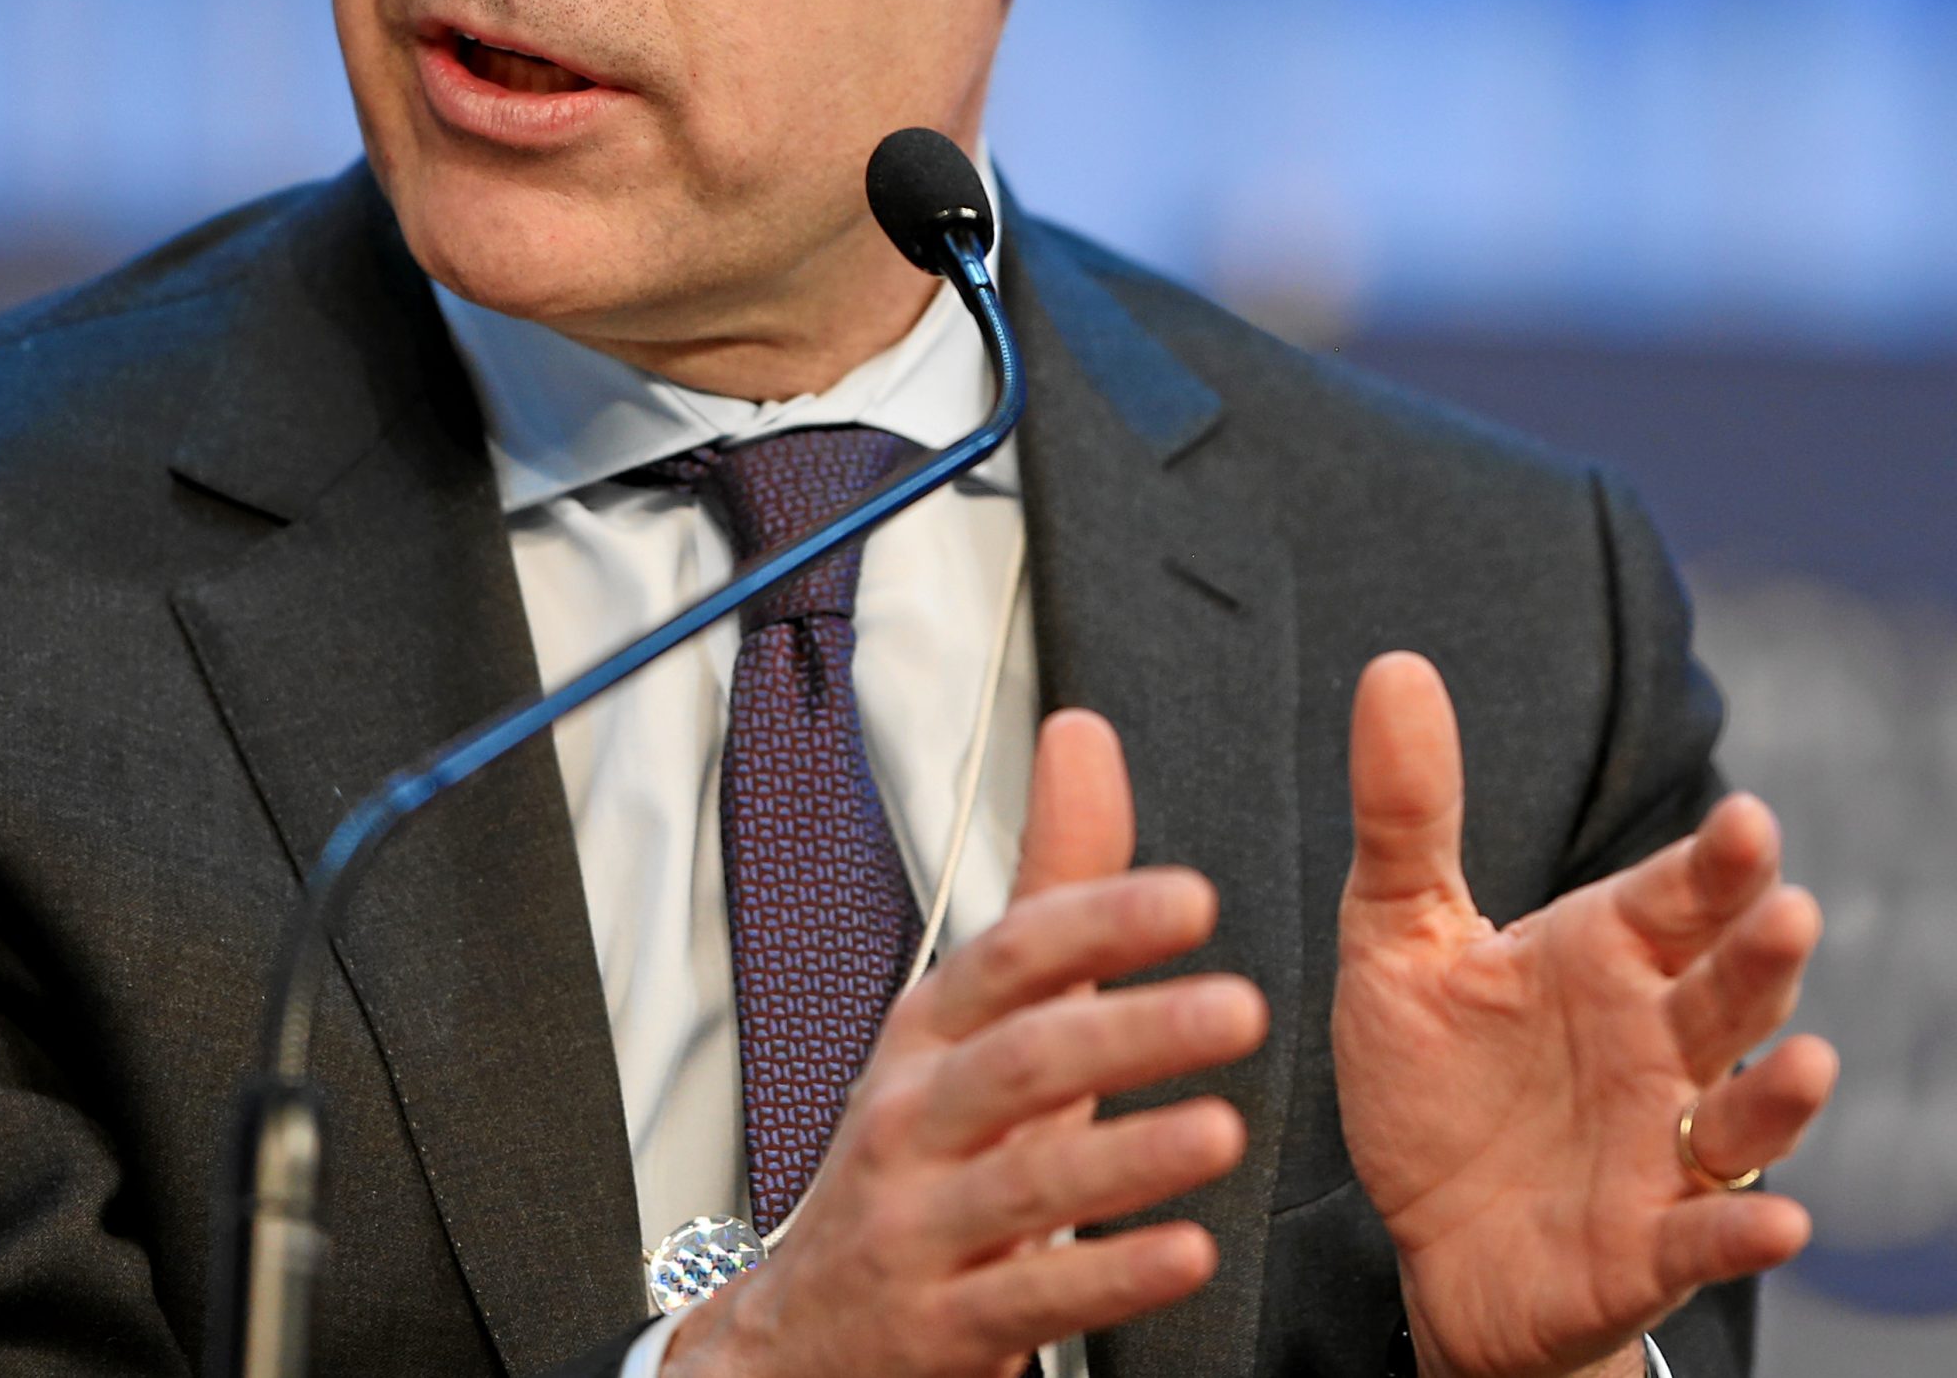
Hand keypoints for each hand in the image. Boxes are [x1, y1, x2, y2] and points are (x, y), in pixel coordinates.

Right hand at [665, 709, 1267, 1377]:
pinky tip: (1182, 1253)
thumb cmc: (923, 1150)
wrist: (816, 1326)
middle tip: (1239, 1007)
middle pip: (1020, 1059)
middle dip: (1129, 1029)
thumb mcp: (976, 1016)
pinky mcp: (941, 1323)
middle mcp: (916, 1115)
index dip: (1096, 921)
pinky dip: (1108, 1276)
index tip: (1191, 898)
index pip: (1006, 956)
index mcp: (930, 1031)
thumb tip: (1082, 737)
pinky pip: (1030, 1298)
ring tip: (1220, 1131)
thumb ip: (1054, 884)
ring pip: (1025, 1180)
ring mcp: (921, 1221)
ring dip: (1127, 1154)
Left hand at [1333, 653, 1837, 1377]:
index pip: (1676, 898)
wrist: (1425, 1239)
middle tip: (1787, 909)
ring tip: (1810, 1058)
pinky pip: (1707, 1238)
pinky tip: (1779, 1219)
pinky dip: (1742, 1230)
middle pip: (1725, 991)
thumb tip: (1394, 665)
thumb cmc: (1432, 1075)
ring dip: (1779, 1090)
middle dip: (1762, 956)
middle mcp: (1653, 1044)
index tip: (1745, 819)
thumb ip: (1406, 811)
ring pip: (1741, 1112)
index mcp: (1603, 955)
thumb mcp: (1396, 932)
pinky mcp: (1647, 1246)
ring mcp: (1662, 1148)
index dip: (1714, 864)